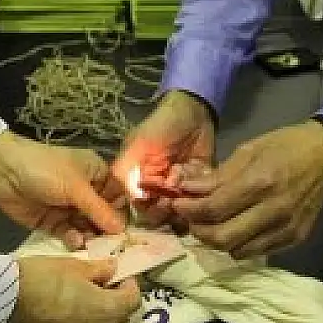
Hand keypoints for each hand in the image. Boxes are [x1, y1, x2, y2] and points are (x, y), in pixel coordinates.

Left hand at [0, 131, 126, 247]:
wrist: (2, 172)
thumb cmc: (45, 170)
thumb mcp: (76, 187)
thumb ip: (99, 210)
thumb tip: (122, 229)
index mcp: (96, 174)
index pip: (118, 195)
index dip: (123, 212)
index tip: (131, 231)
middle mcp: (85, 192)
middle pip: (104, 215)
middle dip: (107, 229)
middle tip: (114, 246)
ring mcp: (68, 208)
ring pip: (88, 227)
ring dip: (90, 236)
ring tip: (92, 245)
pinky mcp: (52, 222)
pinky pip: (69, 234)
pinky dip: (73, 238)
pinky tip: (74, 241)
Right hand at [0, 256, 140, 322]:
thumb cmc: (39, 279)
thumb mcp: (73, 266)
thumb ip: (99, 270)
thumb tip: (112, 270)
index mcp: (105, 314)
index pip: (132, 301)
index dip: (129, 286)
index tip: (119, 276)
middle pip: (118, 321)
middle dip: (114, 304)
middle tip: (102, 288)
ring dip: (99, 321)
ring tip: (83, 305)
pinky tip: (67, 321)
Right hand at [114, 90, 214, 225]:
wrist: (194, 110)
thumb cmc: (160, 126)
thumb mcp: (138, 145)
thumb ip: (123, 171)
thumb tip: (120, 198)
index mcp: (142, 181)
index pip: (140, 207)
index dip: (148, 208)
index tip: (155, 201)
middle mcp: (161, 188)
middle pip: (162, 212)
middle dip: (167, 208)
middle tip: (173, 196)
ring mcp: (182, 187)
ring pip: (183, 209)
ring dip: (184, 201)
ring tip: (184, 184)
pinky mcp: (202, 182)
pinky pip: (203, 197)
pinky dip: (201, 191)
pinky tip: (198, 179)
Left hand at [171, 120, 322, 257]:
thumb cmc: (284, 146)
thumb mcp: (248, 150)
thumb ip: (218, 175)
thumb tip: (188, 190)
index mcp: (260, 182)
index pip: (214, 209)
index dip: (189, 210)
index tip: (178, 204)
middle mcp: (274, 210)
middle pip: (223, 237)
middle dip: (199, 232)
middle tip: (191, 220)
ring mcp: (287, 228)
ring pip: (238, 251)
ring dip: (218, 241)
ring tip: (212, 225)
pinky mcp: (295, 238)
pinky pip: (257, 252)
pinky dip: (240, 245)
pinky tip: (236, 230)